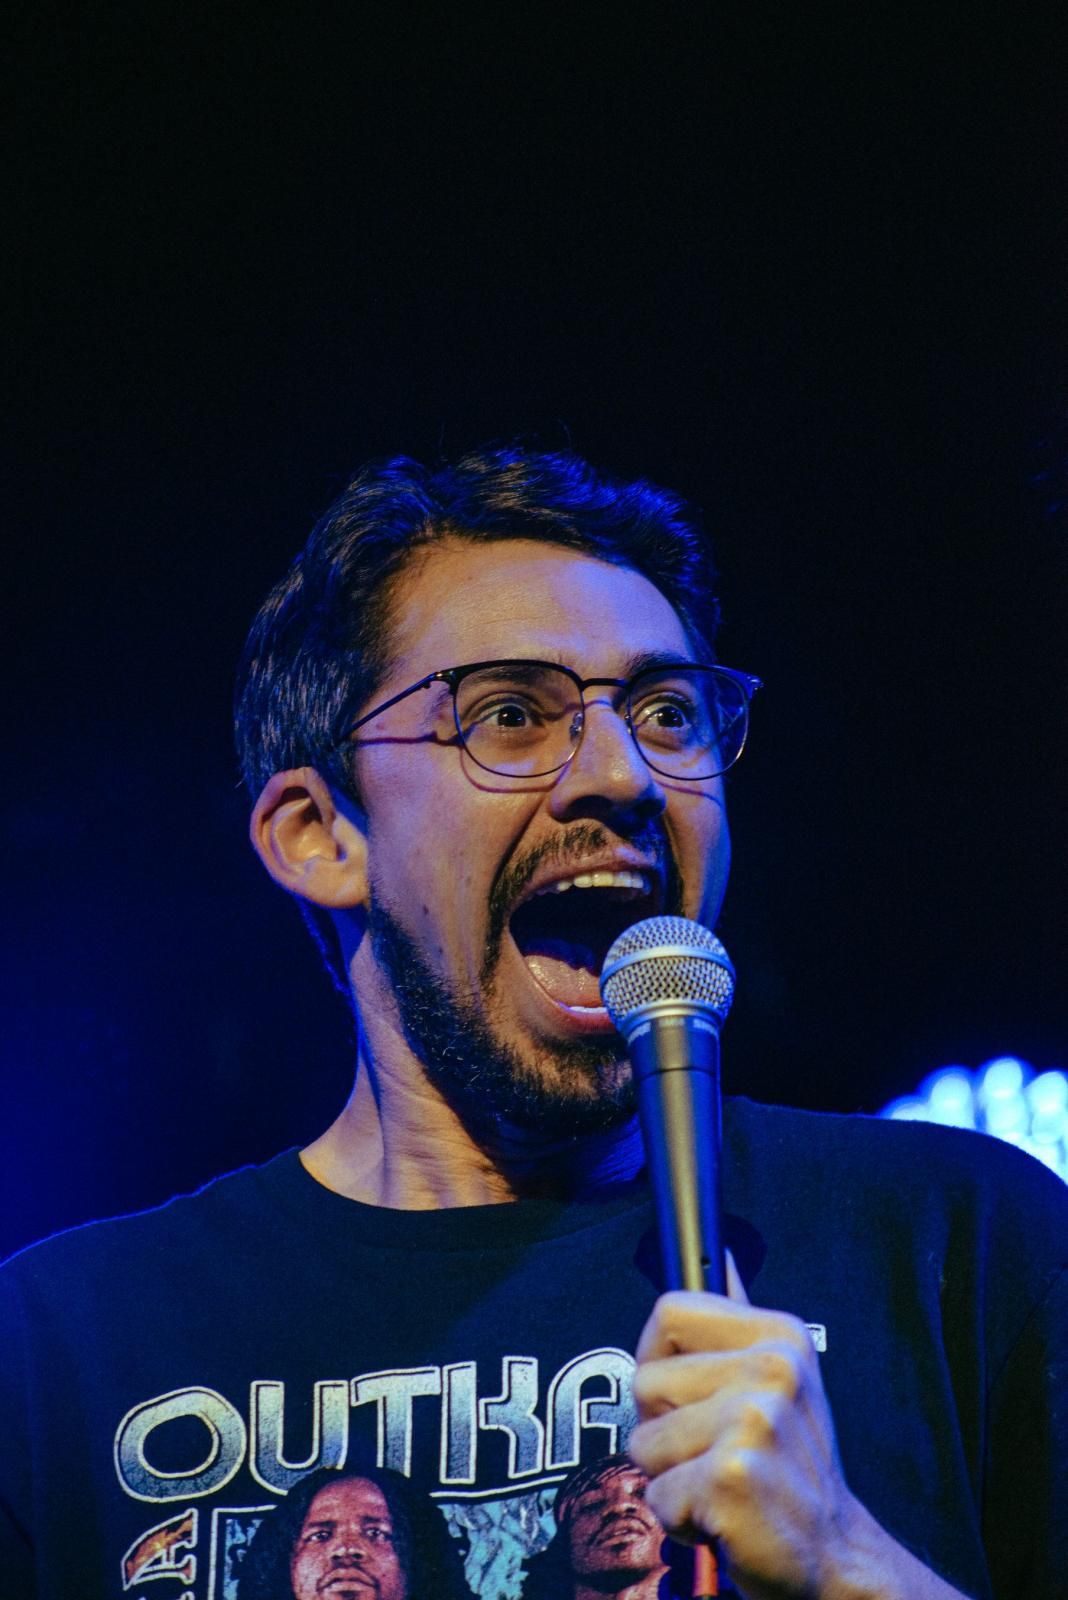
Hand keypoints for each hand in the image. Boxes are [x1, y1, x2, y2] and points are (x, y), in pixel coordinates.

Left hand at [630, 1267, 970, 1599]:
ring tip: (720, 1483)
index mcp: (780, 1335)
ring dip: (671, 1477)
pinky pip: (656, 1494)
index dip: (656, 1356)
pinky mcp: (731, 1476)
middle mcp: (771, 1369)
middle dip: (662, 1428)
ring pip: (643, 1442)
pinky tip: (723, 1516)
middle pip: (645, 1381)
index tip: (680, 1393)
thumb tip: (719, 1254)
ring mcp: (753, 1421)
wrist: (837, 1556)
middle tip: (714, 1451)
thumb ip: (738, 1321)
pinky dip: (679, 1518)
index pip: (668, 1312)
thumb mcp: (780, 1379)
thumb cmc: (793, 1468)